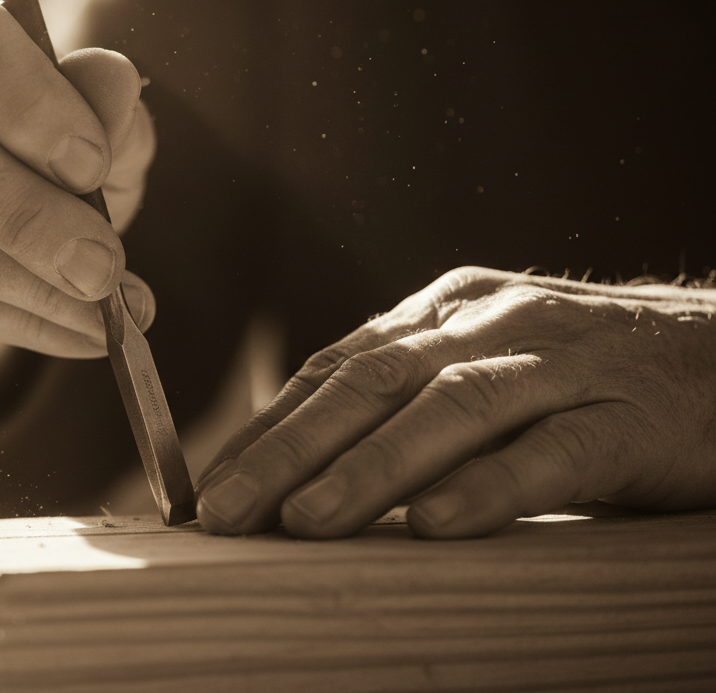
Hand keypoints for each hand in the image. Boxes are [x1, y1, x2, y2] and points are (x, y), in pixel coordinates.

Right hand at [0, 0, 156, 377]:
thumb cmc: (35, 147)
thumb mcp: (87, 120)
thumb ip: (102, 101)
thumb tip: (115, 83)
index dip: (30, 104)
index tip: (93, 165)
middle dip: (29, 216)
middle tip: (101, 266)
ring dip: (30, 285)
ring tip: (106, 310)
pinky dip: (16, 323)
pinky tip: (76, 332)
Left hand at [196, 266, 715, 537]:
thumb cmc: (585, 379)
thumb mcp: (484, 370)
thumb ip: (407, 402)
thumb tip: (302, 463)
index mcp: (447, 312)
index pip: (337, 365)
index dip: (268, 425)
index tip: (207, 485)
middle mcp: (493, 325)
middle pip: (374, 381)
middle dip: (291, 447)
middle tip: (226, 508)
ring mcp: (562, 365)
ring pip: (452, 408)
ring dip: (371, 466)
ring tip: (307, 519)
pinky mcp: (628, 417)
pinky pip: (553, 452)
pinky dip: (490, 485)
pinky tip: (436, 523)